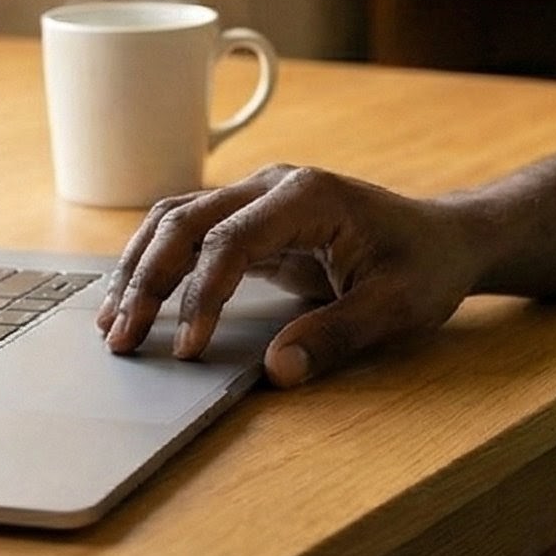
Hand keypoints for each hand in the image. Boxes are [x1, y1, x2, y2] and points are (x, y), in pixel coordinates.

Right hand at [94, 163, 486, 387]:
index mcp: (308, 196)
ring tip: (111, 323)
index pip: (231, 239)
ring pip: (176, 219)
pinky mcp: (252, 220)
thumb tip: (276, 371)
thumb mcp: (396, 307)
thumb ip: (336, 336)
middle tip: (121, 339)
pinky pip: (190, 233)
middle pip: (186, 220)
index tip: (187, 349)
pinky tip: (134, 301)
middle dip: (147, 279)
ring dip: (139, 268)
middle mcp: (273, 185)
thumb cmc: (425, 267)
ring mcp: (258, 197)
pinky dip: (156, 263)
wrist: (444, 238)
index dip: (202, 294)